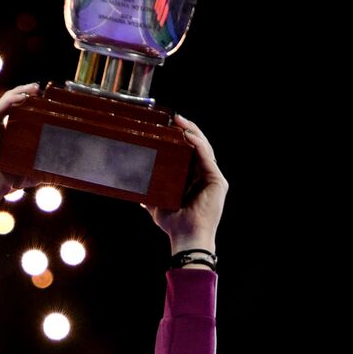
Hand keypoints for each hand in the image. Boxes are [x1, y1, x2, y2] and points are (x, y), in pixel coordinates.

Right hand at [0, 83, 40, 205]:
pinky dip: (11, 100)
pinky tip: (24, 97)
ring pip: (3, 102)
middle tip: (41, 90)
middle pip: (9, 105)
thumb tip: (63, 170)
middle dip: (26, 94)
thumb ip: (41, 168)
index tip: (46, 101)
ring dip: (20, 93)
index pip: (16, 114)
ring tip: (35, 89)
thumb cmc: (2, 184)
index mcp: (1, 137)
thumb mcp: (27, 172)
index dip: (30, 105)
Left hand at [141, 113, 227, 252]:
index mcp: (193, 178)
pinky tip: (188, 136)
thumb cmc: (174, 223)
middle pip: (198, 146)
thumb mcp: (157, 204)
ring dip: (193, 132)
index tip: (168, 125)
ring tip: (180, 121)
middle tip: (174, 117)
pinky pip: (207, 157)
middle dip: (187, 129)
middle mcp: (205, 175)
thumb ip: (149, 195)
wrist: (185, 236)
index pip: (189, 152)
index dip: (181, 137)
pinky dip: (198, 145)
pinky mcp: (218, 181)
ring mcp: (213, 177)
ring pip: (205, 148)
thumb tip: (134, 190)